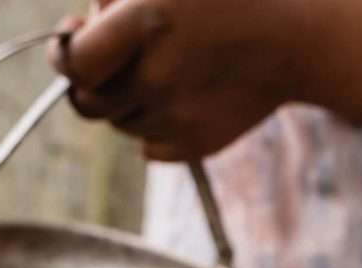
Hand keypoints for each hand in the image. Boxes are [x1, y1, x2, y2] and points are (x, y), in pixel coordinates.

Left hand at [49, 0, 296, 159]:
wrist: (295, 40)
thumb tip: (76, 36)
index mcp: (146, 24)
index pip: (74, 64)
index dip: (67, 57)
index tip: (76, 42)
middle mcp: (160, 78)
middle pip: (90, 103)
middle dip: (95, 81)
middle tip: (120, 58)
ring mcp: (180, 119)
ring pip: (121, 124)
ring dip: (129, 102)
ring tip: (166, 72)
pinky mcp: (200, 145)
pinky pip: (150, 148)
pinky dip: (154, 129)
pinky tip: (181, 100)